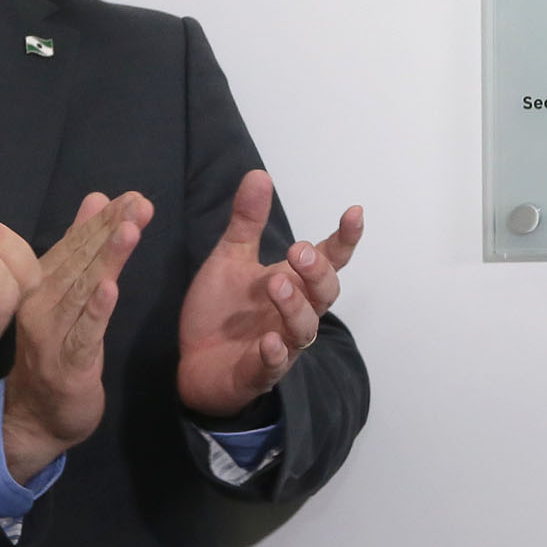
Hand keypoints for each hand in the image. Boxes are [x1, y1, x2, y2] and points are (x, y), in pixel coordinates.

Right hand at [1, 192, 152, 482]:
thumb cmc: (56, 349)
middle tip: (138, 202)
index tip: (132, 195)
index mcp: (41, 284)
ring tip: (129, 230)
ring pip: (81, 291)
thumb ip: (81, 245)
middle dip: (109, 229)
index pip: (75, 244)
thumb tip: (97, 197)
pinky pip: (82, 334)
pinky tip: (111, 289)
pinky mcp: (65, 365)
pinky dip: (95, 310)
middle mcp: (40, 304)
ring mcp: (50, 334)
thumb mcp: (67, 293)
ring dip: (106, 260)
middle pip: (79, 261)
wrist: (36, 416)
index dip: (103, 219)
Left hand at [177, 171, 360, 418]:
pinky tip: (268, 341)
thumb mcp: (229, 259)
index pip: (331, 259)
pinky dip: (275, 354)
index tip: (354, 212)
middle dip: (317, 272)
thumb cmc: (221, 313)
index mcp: (293, 282)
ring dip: (295, 307)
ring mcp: (281, 344)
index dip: (346, 238)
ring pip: (305, 328)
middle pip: (326, 293)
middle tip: (298, 253)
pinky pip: (274, 366)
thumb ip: (247, 222)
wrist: (192, 364)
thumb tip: (259, 174)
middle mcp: (295, 312)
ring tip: (276, 286)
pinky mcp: (258, 372)